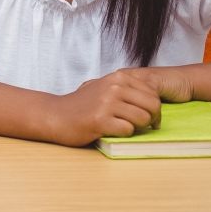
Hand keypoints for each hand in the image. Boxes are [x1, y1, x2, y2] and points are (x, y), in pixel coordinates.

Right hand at [46, 68, 174, 146]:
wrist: (56, 115)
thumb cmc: (83, 105)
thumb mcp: (105, 87)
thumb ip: (128, 89)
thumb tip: (154, 100)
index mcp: (118, 77)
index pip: (154, 93)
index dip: (155, 109)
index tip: (146, 117)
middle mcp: (114, 87)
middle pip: (153, 106)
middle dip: (151, 119)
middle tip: (140, 125)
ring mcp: (107, 103)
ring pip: (143, 119)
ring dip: (137, 127)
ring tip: (123, 126)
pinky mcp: (100, 120)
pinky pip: (127, 130)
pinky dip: (123, 134)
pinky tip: (111, 130)